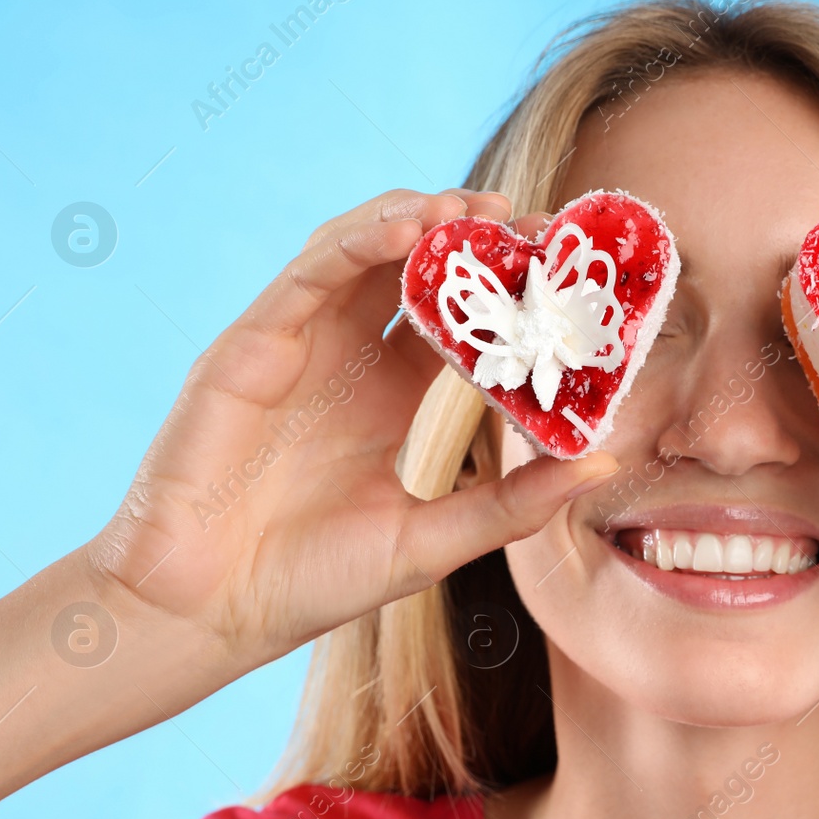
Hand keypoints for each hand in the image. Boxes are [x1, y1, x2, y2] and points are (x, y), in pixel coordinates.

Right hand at [84, 189, 617, 667]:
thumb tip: (606, 464)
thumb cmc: (319, 579)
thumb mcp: (438, 539)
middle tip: (537, 225)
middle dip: (480, 238)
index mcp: (405, 396)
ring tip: (478, 211)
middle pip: (424, 269)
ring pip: (368, 249)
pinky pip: (312, 271)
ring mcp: (306, 342)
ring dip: (423, 218)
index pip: (470, 319)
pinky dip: (360, 238)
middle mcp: (359, 358)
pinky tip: (409, 226)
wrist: (212, 608)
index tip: (571, 269)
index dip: (517, 289)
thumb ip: (516, 502)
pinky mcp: (254, 341)